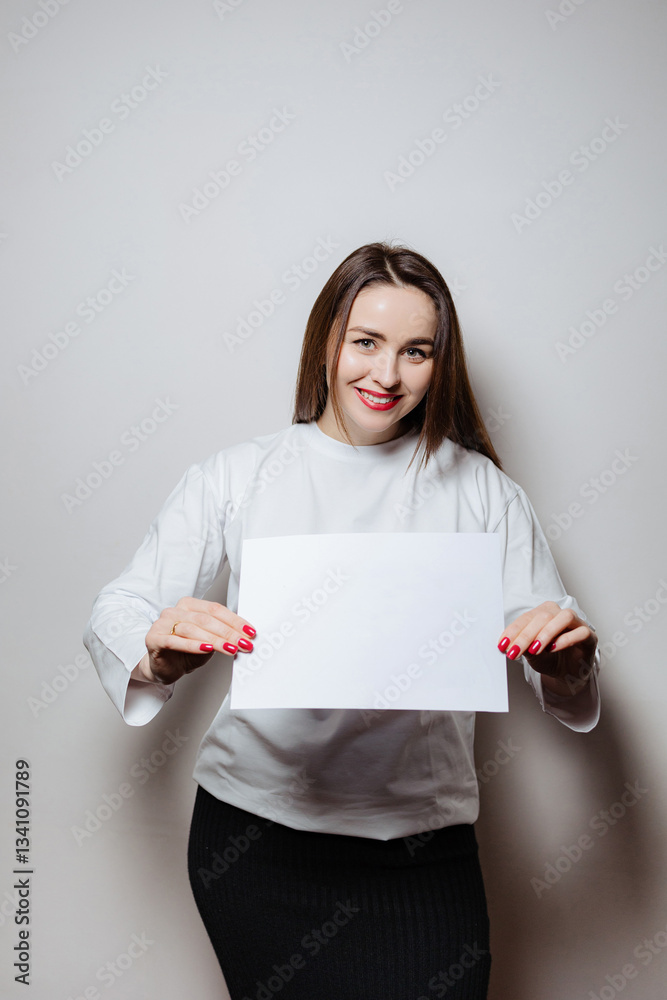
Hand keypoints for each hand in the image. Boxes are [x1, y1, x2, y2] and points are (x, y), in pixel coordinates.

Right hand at [135, 597, 256, 684]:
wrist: (164, 668)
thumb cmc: (186, 653)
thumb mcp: (208, 642)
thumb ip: (221, 635)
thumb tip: (244, 636)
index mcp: (189, 605)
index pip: (215, 609)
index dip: (234, 621)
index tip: (249, 632)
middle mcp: (175, 611)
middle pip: (206, 619)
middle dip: (228, 632)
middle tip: (243, 643)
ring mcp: (162, 624)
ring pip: (193, 629)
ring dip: (215, 640)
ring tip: (230, 649)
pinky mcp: (154, 639)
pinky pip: (176, 641)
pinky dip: (193, 645)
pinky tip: (207, 649)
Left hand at [497, 601, 597, 696]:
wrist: (567, 674)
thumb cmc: (549, 659)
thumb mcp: (531, 654)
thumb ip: (523, 647)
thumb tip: (508, 645)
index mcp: (543, 614)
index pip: (526, 618)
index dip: (513, 631)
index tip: (502, 645)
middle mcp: (559, 614)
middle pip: (543, 616)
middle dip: (526, 635)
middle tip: (515, 651)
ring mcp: (576, 623)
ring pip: (564, 617)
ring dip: (547, 632)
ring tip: (535, 649)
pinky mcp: (589, 636)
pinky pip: (581, 632)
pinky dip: (566, 639)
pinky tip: (553, 648)